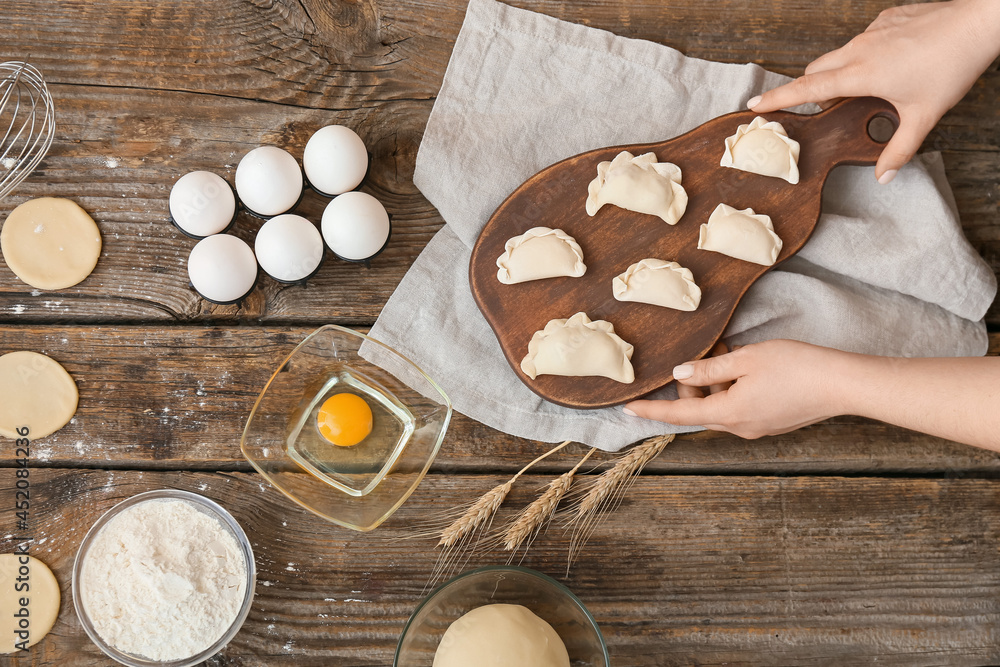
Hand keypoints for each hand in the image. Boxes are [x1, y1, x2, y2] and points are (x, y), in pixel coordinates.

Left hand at [624, 340, 847, 438]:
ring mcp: (758, 428)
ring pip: (720, 407)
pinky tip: (745, 365)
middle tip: (708, 351)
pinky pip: (740, 407)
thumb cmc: (796, 366)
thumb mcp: (746, 359)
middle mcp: (740, 428)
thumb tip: (680, 376)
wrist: (843, 384)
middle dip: (693, 385)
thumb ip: (709, 369)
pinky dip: (733, 388)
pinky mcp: (772, 422)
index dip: (651, 410)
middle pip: (700, 410)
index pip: (679, 416)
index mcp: (729, 414)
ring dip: (716, 383)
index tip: (627, 408)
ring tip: (730, 351)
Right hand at [748, 0, 999, 182]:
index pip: (806, 89)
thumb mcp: (924, 116)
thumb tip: (885, 176)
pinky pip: (864, 39)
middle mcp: (859, 50)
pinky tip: (893, 61)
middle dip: (809, 87)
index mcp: (861, 75)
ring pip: (840, 54)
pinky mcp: (887, 18)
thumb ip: (899, 149)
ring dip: (840, 71)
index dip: (776, 98)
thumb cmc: (950, 67)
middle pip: (816, 69)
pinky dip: (866, 53)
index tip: (753, 104)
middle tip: (813, 104)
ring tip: (864, 86)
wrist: (978, 23)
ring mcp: (872, 31)